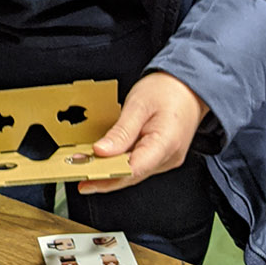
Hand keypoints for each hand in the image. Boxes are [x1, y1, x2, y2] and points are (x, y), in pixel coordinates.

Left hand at [78, 71, 208, 193]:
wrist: (189, 87)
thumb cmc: (168, 91)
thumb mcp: (139, 105)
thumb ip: (121, 131)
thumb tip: (101, 151)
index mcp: (165, 144)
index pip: (133, 169)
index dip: (107, 176)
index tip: (86, 176)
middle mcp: (168, 157)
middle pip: (131, 175)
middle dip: (103, 177)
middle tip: (77, 174)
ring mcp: (165, 159)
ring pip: (133, 172)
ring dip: (110, 172)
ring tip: (84, 167)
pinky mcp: (160, 157)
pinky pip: (137, 164)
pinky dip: (119, 164)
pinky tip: (103, 161)